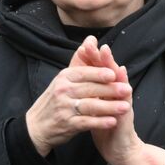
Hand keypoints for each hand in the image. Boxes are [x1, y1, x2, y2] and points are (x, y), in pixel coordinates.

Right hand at [25, 37, 129, 155]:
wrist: (36, 126)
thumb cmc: (56, 99)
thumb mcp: (64, 78)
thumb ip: (81, 60)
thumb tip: (92, 38)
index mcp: (64, 77)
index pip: (84, 73)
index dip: (100, 73)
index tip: (115, 74)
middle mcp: (63, 91)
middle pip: (90, 88)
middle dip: (110, 89)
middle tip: (127, 90)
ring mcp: (64, 108)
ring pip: (90, 105)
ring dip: (109, 107)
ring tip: (126, 107)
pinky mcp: (67, 124)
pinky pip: (86, 122)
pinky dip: (100, 122)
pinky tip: (113, 121)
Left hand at [73, 38, 164, 164]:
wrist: (118, 149)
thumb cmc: (105, 127)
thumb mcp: (94, 108)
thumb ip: (90, 92)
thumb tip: (81, 79)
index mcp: (106, 91)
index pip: (98, 70)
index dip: (92, 58)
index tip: (85, 43)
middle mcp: (116, 93)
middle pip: (108, 70)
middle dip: (100, 55)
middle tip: (93, 42)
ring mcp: (122, 101)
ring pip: (117, 79)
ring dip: (112, 64)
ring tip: (105, 51)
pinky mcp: (125, 113)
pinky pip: (124, 96)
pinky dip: (123, 84)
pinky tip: (121, 73)